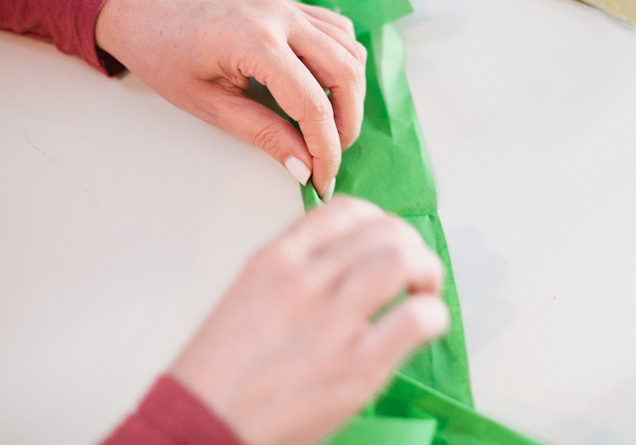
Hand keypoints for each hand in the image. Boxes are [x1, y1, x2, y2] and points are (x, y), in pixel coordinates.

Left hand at [95, 0, 366, 197]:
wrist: (142, 10)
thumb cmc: (163, 55)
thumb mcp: (209, 105)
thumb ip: (262, 133)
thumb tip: (304, 166)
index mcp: (254, 41)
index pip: (312, 103)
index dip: (326, 148)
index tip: (323, 178)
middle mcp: (281, 17)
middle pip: (345, 74)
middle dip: (346, 124)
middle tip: (329, 158)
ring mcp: (289, 7)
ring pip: (351, 52)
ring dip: (350, 96)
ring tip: (328, 129)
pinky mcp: (292, 6)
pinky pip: (339, 32)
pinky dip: (345, 64)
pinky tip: (327, 89)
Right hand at [168, 197, 449, 444]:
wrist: (202, 424)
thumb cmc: (218, 375)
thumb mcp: (247, 298)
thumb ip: (292, 274)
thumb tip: (340, 266)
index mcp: (274, 261)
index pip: (344, 211)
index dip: (378, 222)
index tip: (385, 240)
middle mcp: (305, 280)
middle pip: (383, 230)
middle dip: (410, 245)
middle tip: (413, 268)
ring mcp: (332, 320)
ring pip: (403, 261)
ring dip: (426, 272)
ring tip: (424, 292)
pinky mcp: (357, 365)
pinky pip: (417, 317)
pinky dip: (433, 315)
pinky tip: (425, 327)